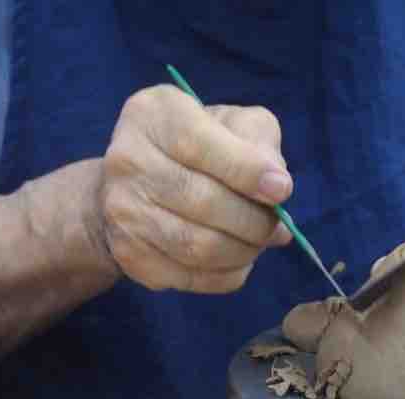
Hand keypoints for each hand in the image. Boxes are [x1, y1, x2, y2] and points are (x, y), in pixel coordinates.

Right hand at [98, 86, 292, 292]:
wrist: (136, 186)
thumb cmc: (196, 147)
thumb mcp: (230, 123)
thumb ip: (258, 141)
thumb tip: (277, 188)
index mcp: (152, 115)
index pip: (198, 143)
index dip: (245, 170)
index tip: (282, 191)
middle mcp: (127, 161)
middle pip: (202, 201)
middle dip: (254, 220)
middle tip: (277, 226)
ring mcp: (123, 213)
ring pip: (198, 246)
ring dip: (244, 251)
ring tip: (260, 242)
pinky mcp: (131, 256)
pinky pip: (192, 277)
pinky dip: (228, 274)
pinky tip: (238, 260)